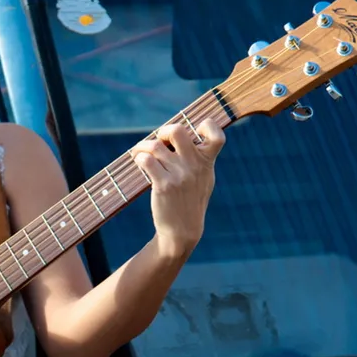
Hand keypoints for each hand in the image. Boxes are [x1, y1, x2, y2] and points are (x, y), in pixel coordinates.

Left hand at [131, 119, 224, 258]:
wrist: (182, 230)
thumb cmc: (191, 201)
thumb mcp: (204, 179)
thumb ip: (200, 158)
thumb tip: (187, 133)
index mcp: (207, 162)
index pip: (217, 136)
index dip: (207, 125)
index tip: (194, 131)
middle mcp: (194, 166)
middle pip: (177, 131)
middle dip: (162, 131)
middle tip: (158, 141)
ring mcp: (179, 176)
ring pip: (155, 146)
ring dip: (142, 147)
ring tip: (139, 153)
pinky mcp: (163, 185)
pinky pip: (146, 161)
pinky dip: (139, 158)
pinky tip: (139, 163)